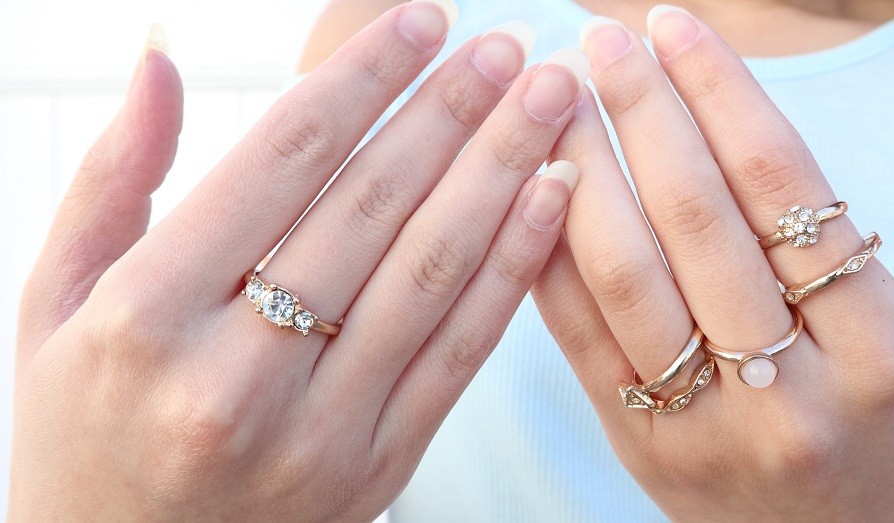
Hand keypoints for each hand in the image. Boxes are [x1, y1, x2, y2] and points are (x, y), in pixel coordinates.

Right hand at [11, 3, 588, 518]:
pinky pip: (460, 353)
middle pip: (371, 208)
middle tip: (508, 48)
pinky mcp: (377, 467)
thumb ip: (115, 179)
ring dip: (501, 174)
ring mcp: (318, 430)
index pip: (282, 160)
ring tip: (549, 102)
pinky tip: (550, 198)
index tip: (423, 21)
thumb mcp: (57, 302)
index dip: (365, 77)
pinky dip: (512, 268)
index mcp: (148, 315)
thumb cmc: (82, 426)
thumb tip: (161, 59)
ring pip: (429, 274)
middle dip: (451, 113)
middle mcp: (236, 375)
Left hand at [533, 8, 893, 520]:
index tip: (676, 25)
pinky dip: (552, 253)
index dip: (724, 93)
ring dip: (582, 171)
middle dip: (642, 112)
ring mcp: (706, 427)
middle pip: (699, 221)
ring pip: (629, 276)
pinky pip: (582, 337)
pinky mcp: (639, 445)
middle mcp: (793, 395)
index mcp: (883, 356)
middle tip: (603, 37)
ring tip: (556, 97)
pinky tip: (534, 183)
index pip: (789, 191)